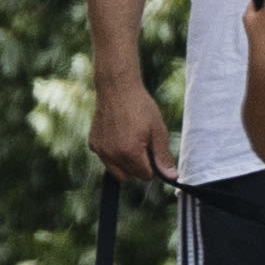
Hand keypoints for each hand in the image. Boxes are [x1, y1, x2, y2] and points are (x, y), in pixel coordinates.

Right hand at [87, 74, 174, 192]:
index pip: (146, 176)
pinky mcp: (93, 144)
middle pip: (130, 176)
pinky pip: (105, 159)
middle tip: (142, 144)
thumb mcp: (158, 130)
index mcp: (130, 153)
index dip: (152, 165)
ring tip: (131, 142)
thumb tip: (171, 177)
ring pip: (116, 171)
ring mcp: (100, 150)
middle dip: (139, 166)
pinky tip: (118, 136)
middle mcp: (112, 155)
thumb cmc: (140, 106)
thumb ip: (163, 156)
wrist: (117, 88)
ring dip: (125, 164)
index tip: (152, 149)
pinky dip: (113, 154)